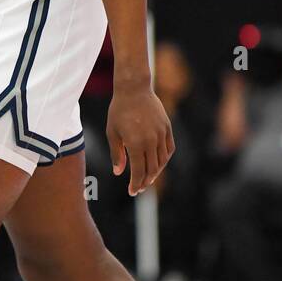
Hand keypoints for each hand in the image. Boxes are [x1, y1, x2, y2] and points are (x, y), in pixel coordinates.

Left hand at [106, 82, 174, 196]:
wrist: (134, 89)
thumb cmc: (119, 111)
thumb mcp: (112, 133)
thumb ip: (116, 154)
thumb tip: (119, 173)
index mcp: (135, 143)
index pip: (139, 171)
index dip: (136, 184)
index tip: (132, 191)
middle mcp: (151, 140)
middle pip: (152, 169)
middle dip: (145, 181)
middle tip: (139, 188)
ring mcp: (161, 134)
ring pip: (162, 161)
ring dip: (156, 172)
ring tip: (148, 178)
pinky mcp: (167, 128)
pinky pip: (169, 149)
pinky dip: (164, 159)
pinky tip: (158, 164)